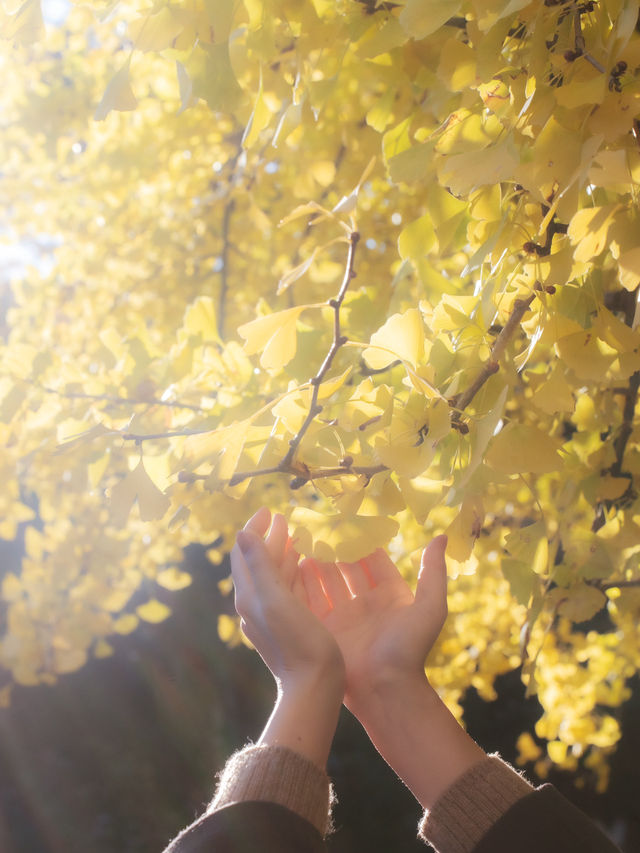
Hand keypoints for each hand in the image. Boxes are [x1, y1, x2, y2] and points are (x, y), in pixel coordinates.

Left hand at [231, 507, 344, 694]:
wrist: (313, 687)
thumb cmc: (298, 642)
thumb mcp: (276, 599)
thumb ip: (260, 565)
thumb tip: (243, 533)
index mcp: (249, 595)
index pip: (244, 552)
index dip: (254, 528)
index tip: (269, 510)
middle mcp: (256, 604)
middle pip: (258, 562)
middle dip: (269, 537)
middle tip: (284, 518)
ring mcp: (272, 616)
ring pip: (273, 575)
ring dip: (282, 552)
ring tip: (297, 534)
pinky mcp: (288, 625)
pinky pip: (287, 590)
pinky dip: (293, 571)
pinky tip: (307, 567)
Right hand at [299, 536, 447, 710]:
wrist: (385, 689)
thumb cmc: (410, 648)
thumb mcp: (430, 607)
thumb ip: (433, 571)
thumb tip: (442, 537)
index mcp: (390, 595)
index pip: (373, 559)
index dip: (362, 540)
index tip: (348, 520)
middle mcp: (365, 603)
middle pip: (346, 567)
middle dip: (335, 547)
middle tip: (319, 525)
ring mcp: (343, 615)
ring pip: (327, 580)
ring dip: (317, 561)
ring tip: (303, 539)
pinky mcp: (324, 628)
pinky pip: (312, 600)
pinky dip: (303, 582)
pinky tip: (293, 563)